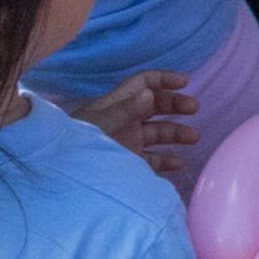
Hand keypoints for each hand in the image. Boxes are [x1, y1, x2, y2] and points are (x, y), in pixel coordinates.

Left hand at [77, 69, 197, 169]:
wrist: (63, 179)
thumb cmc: (76, 145)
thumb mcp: (99, 125)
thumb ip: (125, 111)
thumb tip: (150, 94)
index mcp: (115, 104)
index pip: (142, 83)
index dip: (163, 79)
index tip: (185, 82)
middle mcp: (124, 120)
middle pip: (155, 106)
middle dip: (175, 105)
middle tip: (194, 108)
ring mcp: (127, 142)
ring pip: (157, 132)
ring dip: (176, 132)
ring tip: (193, 138)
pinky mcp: (129, 164)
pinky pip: (152, 159)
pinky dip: (166, 160)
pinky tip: (178, 164)